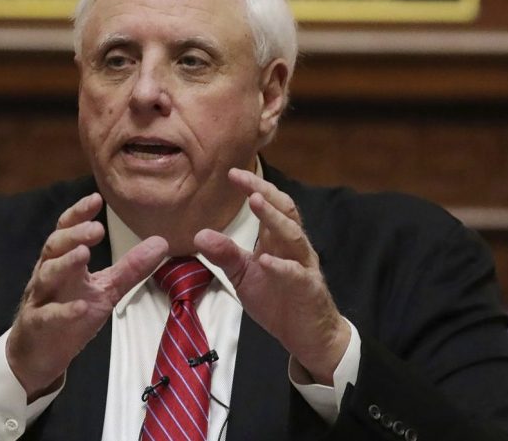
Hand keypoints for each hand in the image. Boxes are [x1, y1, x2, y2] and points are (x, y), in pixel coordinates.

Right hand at [7, 193, 167, 399]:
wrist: (40, 354)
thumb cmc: (70, 314)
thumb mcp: (105, 289)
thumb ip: (131, 268)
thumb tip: (161, 242)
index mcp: (64, 261)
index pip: (68, 230)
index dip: (79, 213)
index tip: (96, 199)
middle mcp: (49, 274)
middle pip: (54, 246)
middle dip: (74, 235)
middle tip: (96, 229)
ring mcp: (41, 299)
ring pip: (47, 275)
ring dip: (65, 263)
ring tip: (83, 254)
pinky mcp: (39, 324)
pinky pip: (49, 315)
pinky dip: (64, 311)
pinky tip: (80, 306)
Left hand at [194, 168, 349, 384]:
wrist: (307, 334)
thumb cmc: (278, 299)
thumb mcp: (243, 276)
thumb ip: (225, 254)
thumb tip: (199, 235)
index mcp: (276, 240)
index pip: (269, 205)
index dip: (253, 187)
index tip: (231, 173)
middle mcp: (292, 247)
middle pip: (285, 211)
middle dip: (265, 193)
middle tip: (244, 180)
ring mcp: (303, 266)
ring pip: (293, 235)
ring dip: (274, 219)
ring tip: (256, 203)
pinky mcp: (308, 289)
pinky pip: (296, 274)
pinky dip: (281, 266)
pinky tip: (265, 260)